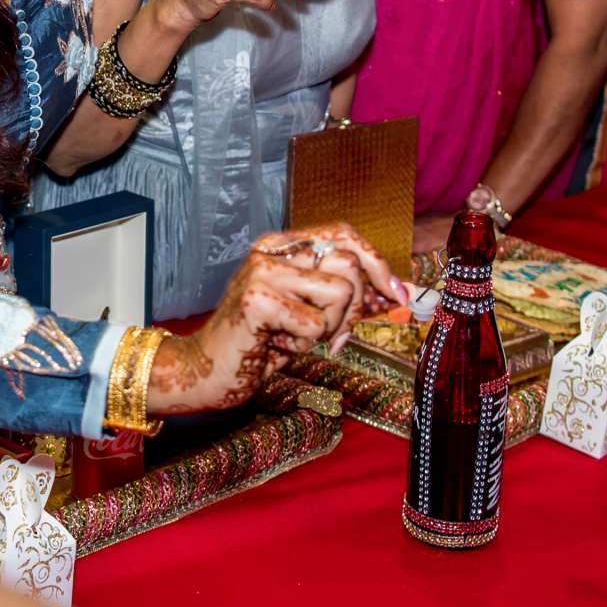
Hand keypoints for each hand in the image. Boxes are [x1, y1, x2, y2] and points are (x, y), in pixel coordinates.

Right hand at [149, 225, 408, 416]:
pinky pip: (315, 324)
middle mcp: (271, 250)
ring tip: (295, 338)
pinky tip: (276, 347)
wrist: (205, 371)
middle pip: (349, 265)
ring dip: (328, 328)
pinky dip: (304, 345)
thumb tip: (400, 292)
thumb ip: (346, 297)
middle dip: (354, 309)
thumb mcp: (308, 312)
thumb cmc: (259, 344)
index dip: (377, 264)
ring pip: (340, 293)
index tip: (397, 297)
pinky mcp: (257, 299)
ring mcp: (262, 271)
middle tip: (333, 336)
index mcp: (282, 245)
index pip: (345, 235)